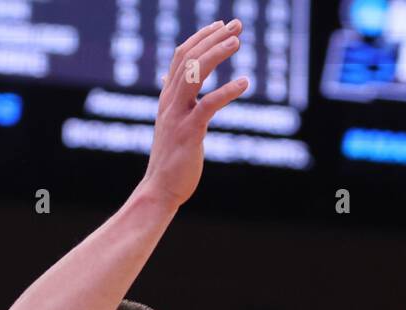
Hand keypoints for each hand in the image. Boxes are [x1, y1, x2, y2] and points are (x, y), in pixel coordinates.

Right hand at [139, 20, 249, 208]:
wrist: (160, 189)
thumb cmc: (170, 159)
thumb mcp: (169, 122)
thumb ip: (171, 99)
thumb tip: (167, 80)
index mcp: (167, 97)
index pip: (181, 56)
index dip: (201, 37)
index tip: (223, 25)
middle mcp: (170, 101)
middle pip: (189, 58)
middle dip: (214, 38)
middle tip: (238, 25)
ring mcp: (177, 115)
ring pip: (194, 73)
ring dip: (216, 54)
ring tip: (238, 42)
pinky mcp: (189, 132)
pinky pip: (207, 105)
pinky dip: (227, 92)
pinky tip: (245, 83)